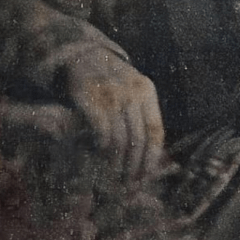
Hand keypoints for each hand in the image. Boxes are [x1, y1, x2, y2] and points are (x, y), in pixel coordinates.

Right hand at [67, 56, 164, 179]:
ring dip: (116, 163)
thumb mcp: (133, 91)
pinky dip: (102, 147)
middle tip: (128, 185)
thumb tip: (152, 159)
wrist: (83, 55)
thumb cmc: (111, 81)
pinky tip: (99, 154)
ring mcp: (111, 94)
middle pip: (138, 139)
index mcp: (147, 91)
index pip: (156, 131)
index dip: (151, 159)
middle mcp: (132, 92)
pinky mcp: (90, 97)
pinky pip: (101, 131)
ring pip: (120, 139)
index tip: (145, 177)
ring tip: (113, 176)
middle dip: (134, 167)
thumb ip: (142, 117)